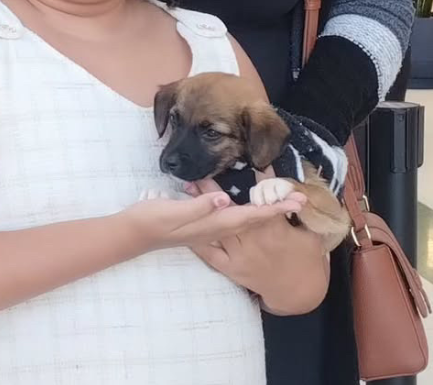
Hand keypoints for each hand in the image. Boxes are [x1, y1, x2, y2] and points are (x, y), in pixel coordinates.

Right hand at [124, 183, 305, 250]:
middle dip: (277, 209)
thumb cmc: (153, 221)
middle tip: (298, 199)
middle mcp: (216, 227)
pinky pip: (229, 217)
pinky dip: (243, 209)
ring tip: (279, 199)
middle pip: (254, 218)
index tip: (296, 202)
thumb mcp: (175, 212)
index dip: (275, 208)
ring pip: (243, 218)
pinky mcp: (202, 224)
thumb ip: (201, 207)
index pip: (251, 215)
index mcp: (213, 223)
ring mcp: (210, 228)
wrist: (134, 234)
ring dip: (263, 208)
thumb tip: (225, 200)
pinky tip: (239, 200)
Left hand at [187, 179, 328, 314]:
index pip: (262, 198)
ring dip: (203, 209)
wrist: (297, 292)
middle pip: (230, 209)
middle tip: (200, 171)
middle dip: (214, 189)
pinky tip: (185, 224)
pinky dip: (197, 239)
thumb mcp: (308, 232)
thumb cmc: (305, 259)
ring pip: (217, 227)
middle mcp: (253, 239)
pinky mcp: (231, 268)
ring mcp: (240, 254)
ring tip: (189, 188)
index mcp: (273, 228)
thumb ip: (297, 209)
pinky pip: (210, 253)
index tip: (240, 163)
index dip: (256, 180)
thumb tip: (294, 188)